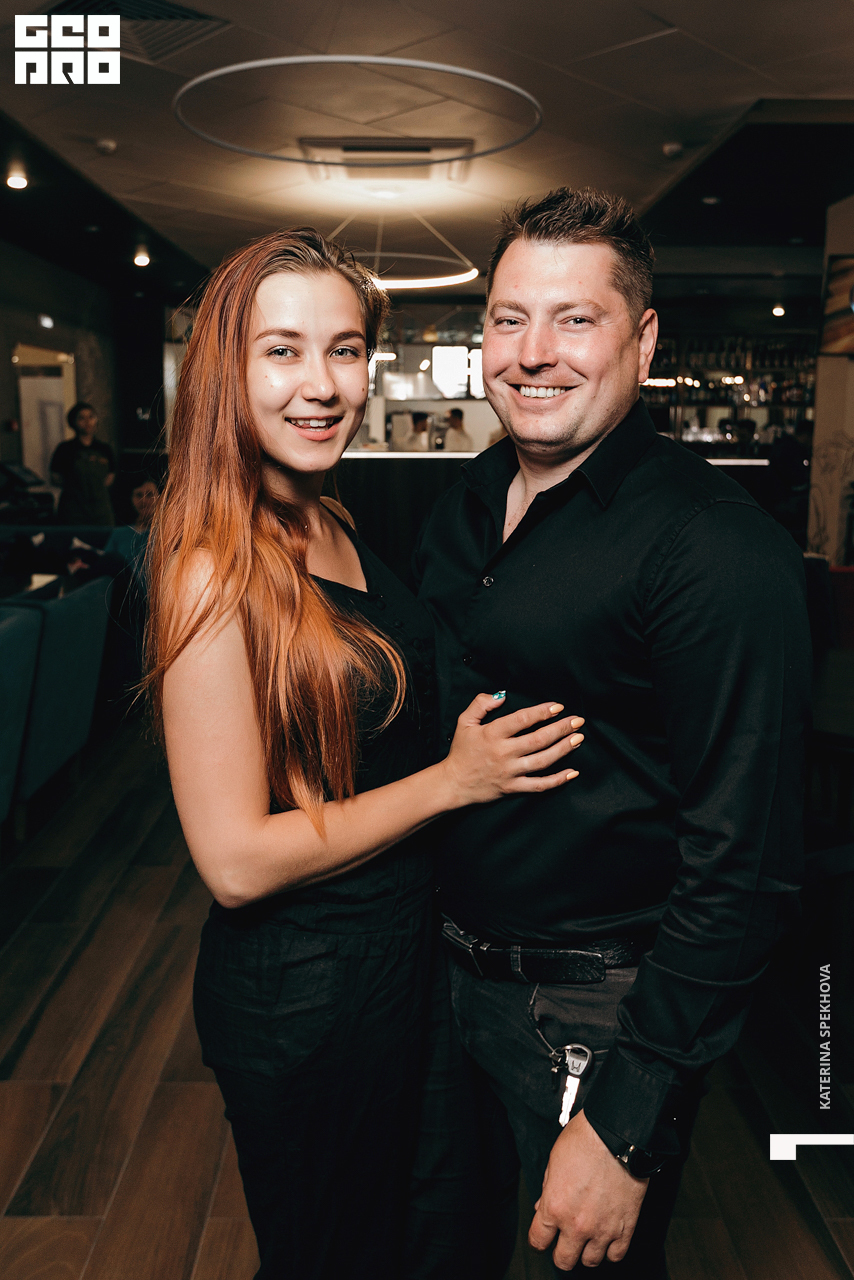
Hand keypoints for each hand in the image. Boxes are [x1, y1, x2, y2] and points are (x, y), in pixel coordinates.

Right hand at [439, 693, 583, 807]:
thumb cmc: (461, 752)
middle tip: (578, 721)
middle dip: (561, 729)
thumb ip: (480, 704)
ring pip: (543, 760)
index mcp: (492, 734)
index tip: (558, 707)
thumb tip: (501, 695)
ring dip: (563, 749)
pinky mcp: (513, 788)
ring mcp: (510, 772)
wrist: (453, 783)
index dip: (542, 712)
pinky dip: (557, 780)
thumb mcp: (464, 722)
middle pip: (538, 739)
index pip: (522, 720)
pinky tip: (572, 772)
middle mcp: (503, 753)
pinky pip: (539, 785)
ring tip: (578, 739)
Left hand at [529, 1111, 648, 1269]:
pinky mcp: (625, 1227)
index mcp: (554, 1207)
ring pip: (590, 1262)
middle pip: (563, 1260)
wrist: (617, 1135)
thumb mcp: (554, 1162)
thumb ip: (547, 1191)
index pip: (538, 1241)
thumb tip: (542, 1209)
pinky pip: (616, 1255)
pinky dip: (610, 1251)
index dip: (539, 1241)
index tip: (543, 1238)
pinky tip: (607, 1239)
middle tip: (564, 1242)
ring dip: (586, 1252)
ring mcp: (602, 1229)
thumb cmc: (584, 1141)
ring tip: (588, 1238)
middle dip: (561, 1253)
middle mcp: (576, 1224)